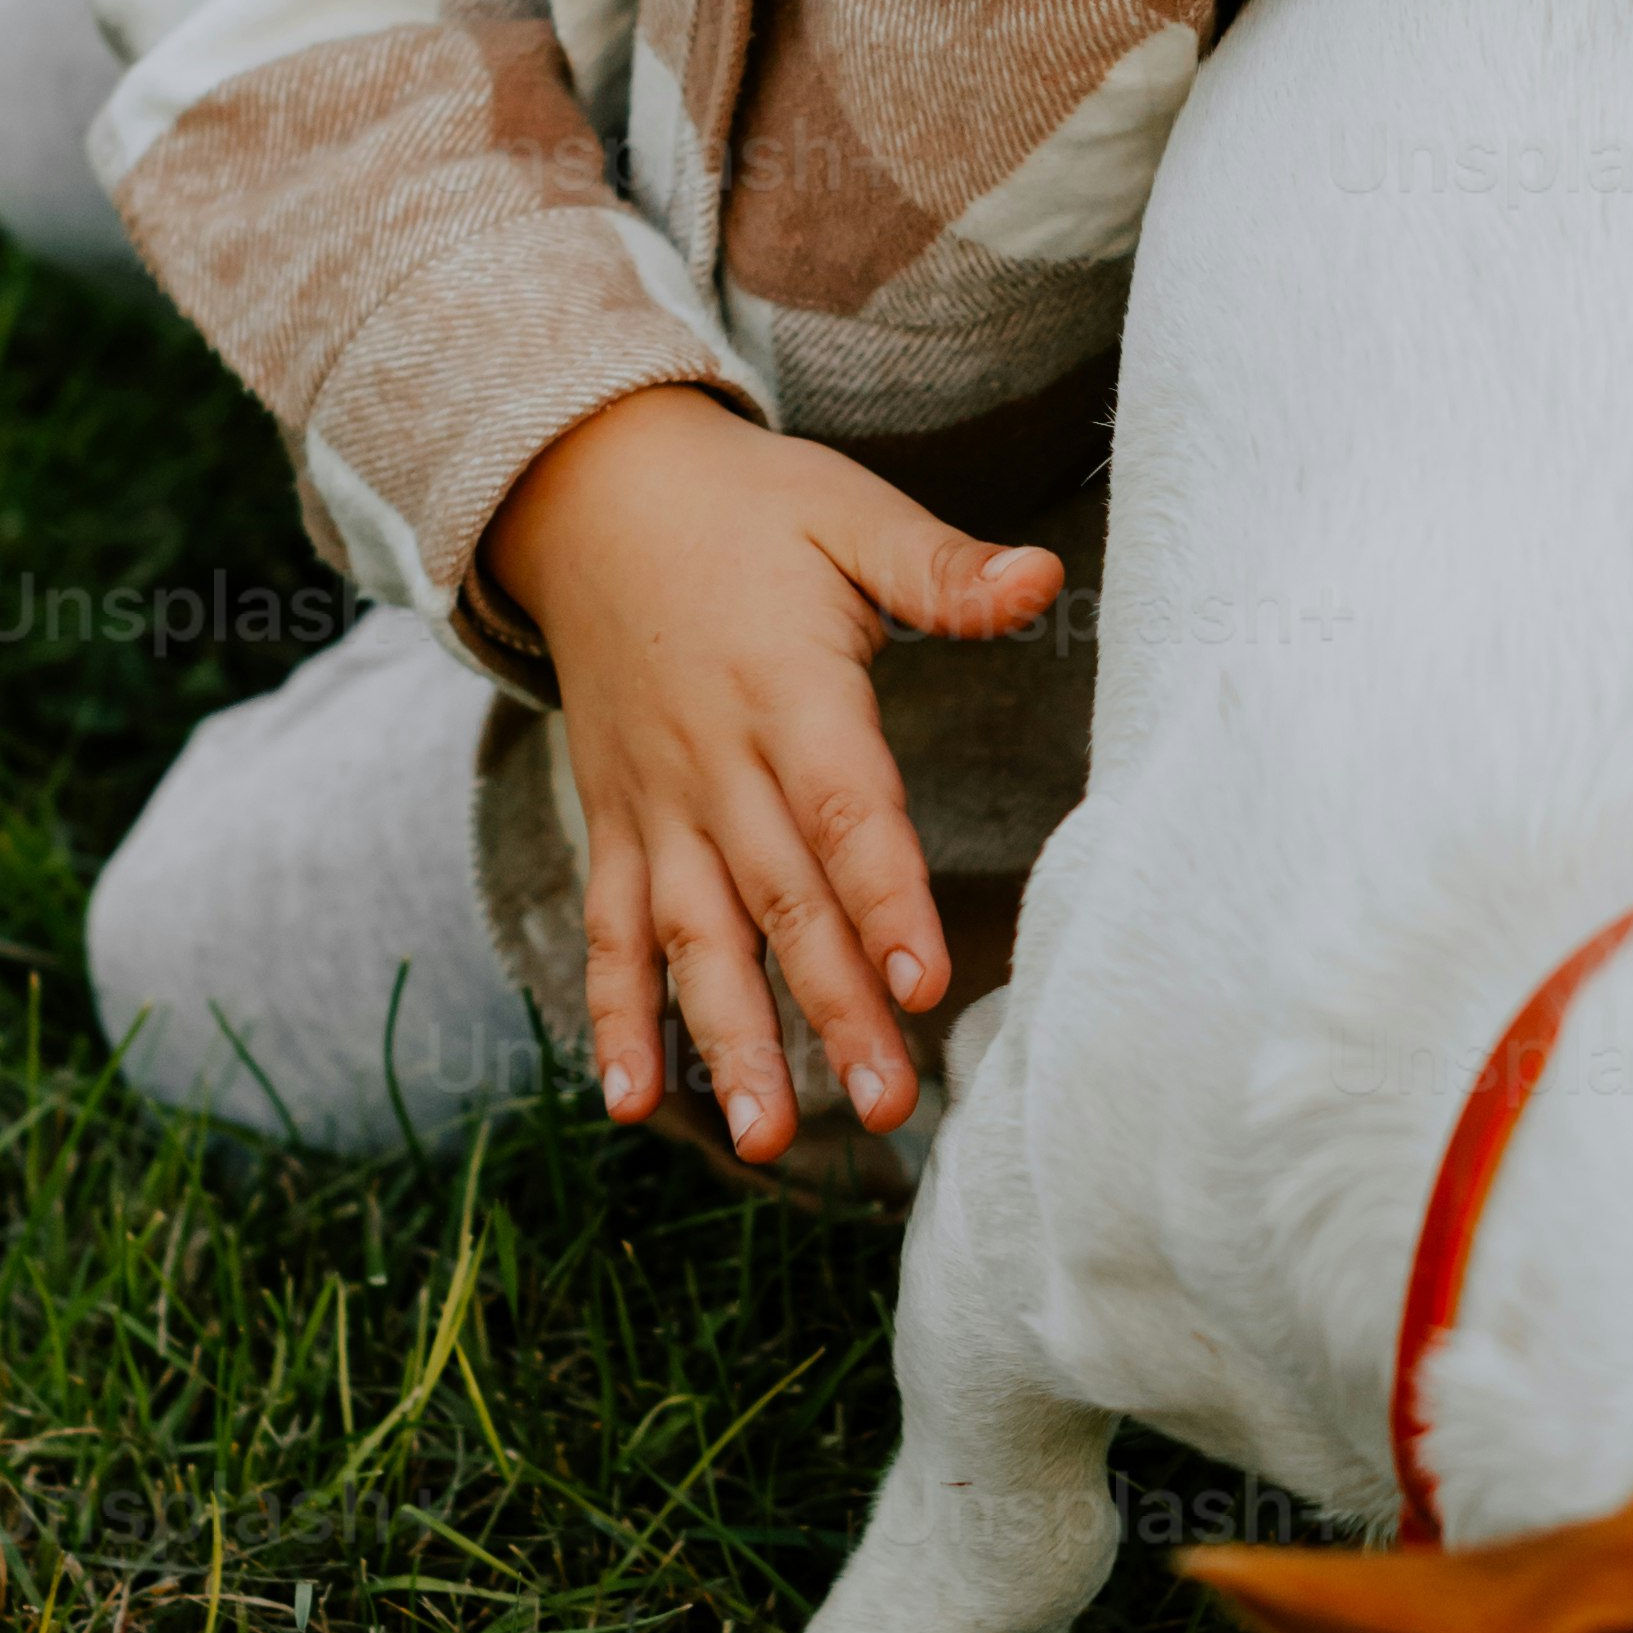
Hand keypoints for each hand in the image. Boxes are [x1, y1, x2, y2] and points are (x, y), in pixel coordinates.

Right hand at [481, 387, 1065, 1157]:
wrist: (592, 493)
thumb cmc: (749, 509)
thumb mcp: (850, 515)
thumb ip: (942, 568)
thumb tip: (1041, 577)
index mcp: (788, 689)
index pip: (845, 812)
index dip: (885, 899)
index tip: (926, 986)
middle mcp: (716, 761)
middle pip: (784, 902)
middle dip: (835, 1010)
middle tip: (890, 1105)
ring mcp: (657, 801)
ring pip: (695, 938)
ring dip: (730, 1042)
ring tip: (770, 1139)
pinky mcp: (615, 821)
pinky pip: (610, 928)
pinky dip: (613, 1016)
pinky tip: (633, 1106)